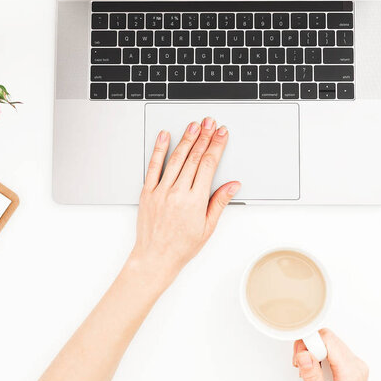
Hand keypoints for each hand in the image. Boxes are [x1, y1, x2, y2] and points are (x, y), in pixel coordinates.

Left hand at [131, 117, 239, 286]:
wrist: (154, 258)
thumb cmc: (181, 247)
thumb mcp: (207, 227)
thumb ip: (219, 202)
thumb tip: (232, 185)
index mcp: (195, 201)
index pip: (209, 165)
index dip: (217, 146)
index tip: (221, 134)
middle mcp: (178, 193)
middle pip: (194, 158)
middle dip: (204, 137)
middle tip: (210, 123)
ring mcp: (161, 191)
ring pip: (176, 159)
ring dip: (186, 139)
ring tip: (194, 125)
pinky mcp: (147, 192)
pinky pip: (154, 167)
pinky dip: (159, 150)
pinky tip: (164, 136)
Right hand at [293, 329, 368, 380]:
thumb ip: (312, 377)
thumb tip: (304, 354)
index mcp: (351, 374)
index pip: (328, 340)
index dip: (310, 343)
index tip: (299, 355)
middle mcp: (357, 366)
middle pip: (328, 338)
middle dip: (310, 346)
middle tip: (300, 364)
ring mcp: (356, 365)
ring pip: (330, 341)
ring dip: (314, 350)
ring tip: (307, 369)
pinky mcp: (352, 366)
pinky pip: (334, 349)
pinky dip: (321, 354)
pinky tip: (316, 368)